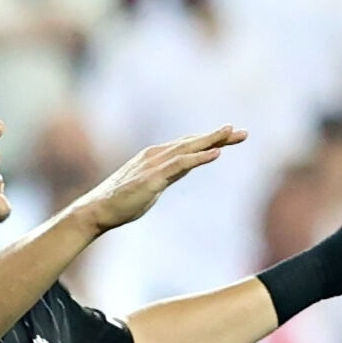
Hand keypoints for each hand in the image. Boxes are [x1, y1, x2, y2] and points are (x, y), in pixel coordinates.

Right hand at [70, 128, 245, 233]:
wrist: (98, 210)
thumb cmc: (123, 201)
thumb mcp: (153, 185)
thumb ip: (170, 174)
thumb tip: (185, 168)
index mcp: (157, 157)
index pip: (189, 145)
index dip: (211, 140)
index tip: (233, 136)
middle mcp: (157, 155)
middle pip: (193, 142)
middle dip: (219, 136)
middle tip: (243, 132)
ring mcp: (154, 165)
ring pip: (188, 148)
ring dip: (212, 140)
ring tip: (232, 134)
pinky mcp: (153, 177)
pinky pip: (180, 165)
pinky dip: (199, 158)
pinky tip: (216, 153)